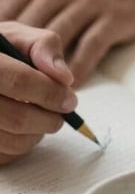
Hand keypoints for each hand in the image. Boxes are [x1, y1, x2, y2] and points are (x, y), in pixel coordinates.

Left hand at [0, 0, 134, 81]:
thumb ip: (31, 5)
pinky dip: (78, 70)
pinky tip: (71, 86)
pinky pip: (89, 48)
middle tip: (18, 86)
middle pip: (27, 31)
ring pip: (56, 41)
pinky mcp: (114, 18)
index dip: (0, 44)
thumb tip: (9, 40)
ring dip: (47, 70)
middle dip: (19, 61)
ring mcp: (87, 2)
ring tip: (41, 94)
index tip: (3, 65)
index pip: (3, 15)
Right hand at [0, 22, 75, 164]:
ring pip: (12, 142)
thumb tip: (65, 78)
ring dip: (38, 134)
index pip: (18, 81)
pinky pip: (5, 156)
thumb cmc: (0, 50)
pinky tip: (22, 129)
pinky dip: (22, 145)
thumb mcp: (18, 38)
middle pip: (17, 118)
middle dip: (49, 119)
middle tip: (61, 114)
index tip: (70, 99)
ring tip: (41, 118)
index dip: (50, 93)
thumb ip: (44, 48)